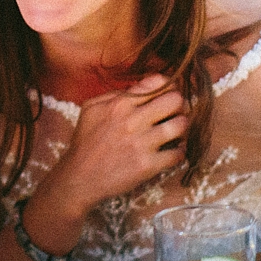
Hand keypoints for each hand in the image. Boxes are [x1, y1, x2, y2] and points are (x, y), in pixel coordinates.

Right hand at [38, 74, 189, 216]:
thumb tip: (140, 88)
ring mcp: (142, 144)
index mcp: (120, 104)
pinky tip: (173, 151)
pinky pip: (178, 154)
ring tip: (176, 131)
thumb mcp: (91, 109)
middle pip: (175, 100)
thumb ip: (115, 95)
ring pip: (181, 125)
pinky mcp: (147, 165)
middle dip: (179, 104)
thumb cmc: (85, 142)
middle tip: (175, 112)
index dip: (168, 86)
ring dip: (182, 127)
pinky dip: (180, 151)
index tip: (167, 94)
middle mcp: (133, 121)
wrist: (79, 177)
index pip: (158, 82)